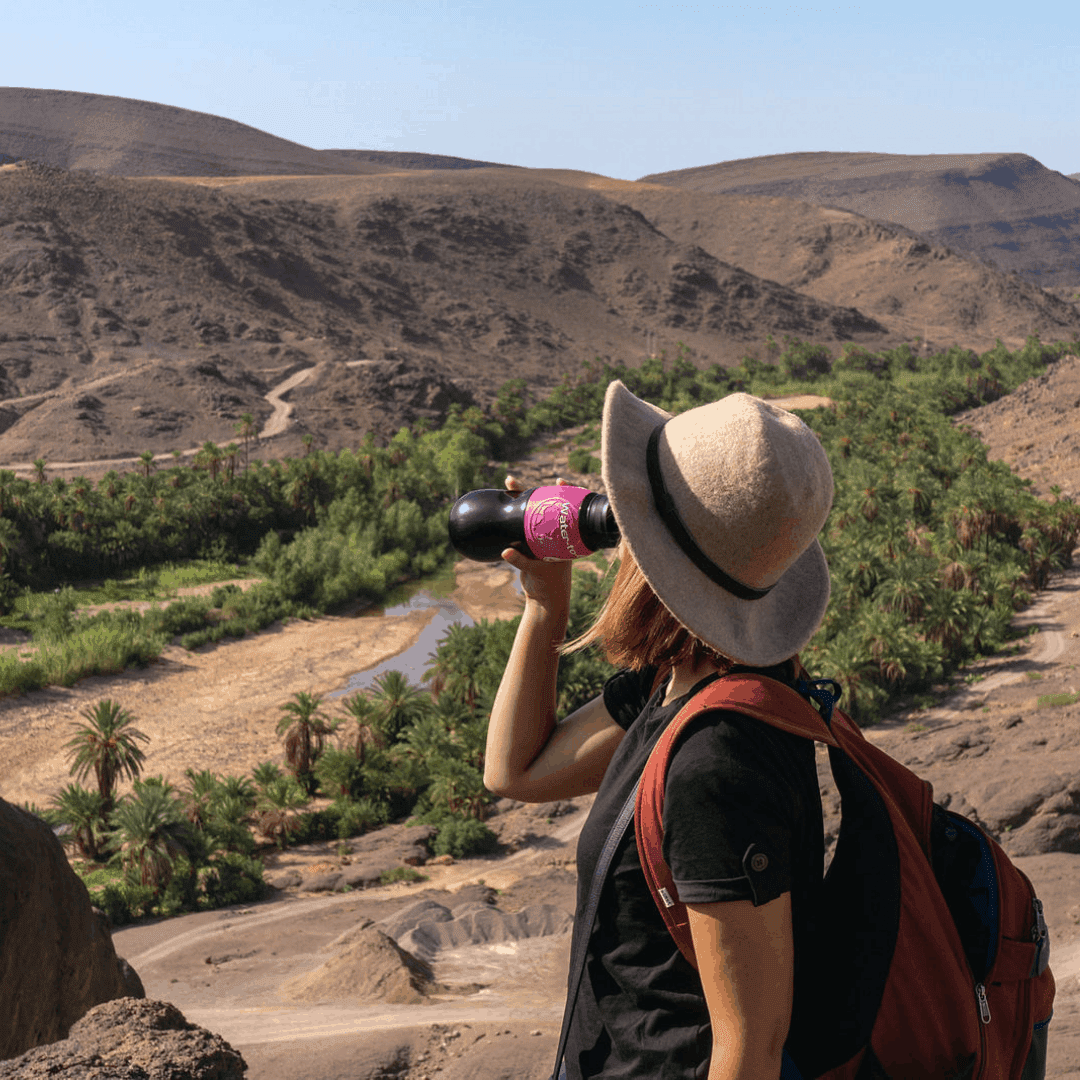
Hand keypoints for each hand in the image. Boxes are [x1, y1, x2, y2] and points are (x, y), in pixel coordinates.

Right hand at [501, 474, 572, 609]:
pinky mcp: (529, 545)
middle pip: (543, 506)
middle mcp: (552, 534)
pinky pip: (521, 527)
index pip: (564, 509)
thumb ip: (521, 562)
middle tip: (512, 480)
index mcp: (562, 538)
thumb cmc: (548, 584)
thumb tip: (505, 552)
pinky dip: (513, 517)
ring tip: (507, 485)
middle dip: (529, 491)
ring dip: (519, 501)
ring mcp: (540, 538)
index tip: (559, 480)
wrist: (545, 599)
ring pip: (530, 515)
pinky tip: (504, 506)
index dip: (564, 492)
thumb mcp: (537, 571)